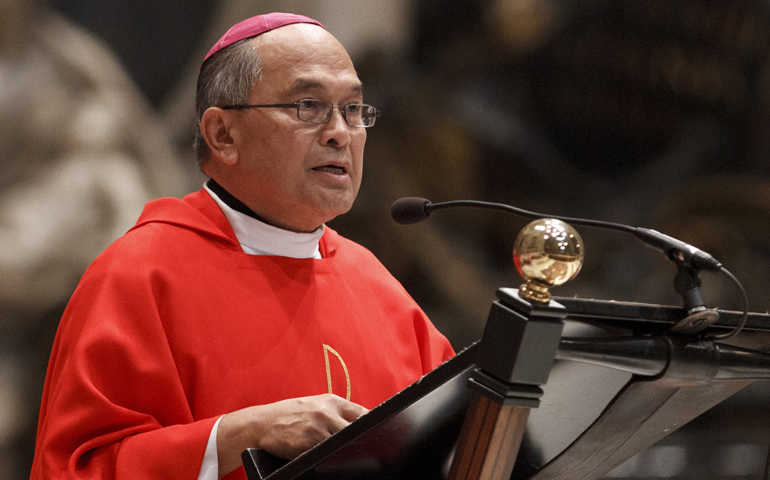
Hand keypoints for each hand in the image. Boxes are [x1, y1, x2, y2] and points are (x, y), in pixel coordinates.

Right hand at [216, 394, 367, 476]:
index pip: (364, 414)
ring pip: (343, 444)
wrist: (260, 423)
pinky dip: (330, 458)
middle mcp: (327, 412)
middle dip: (362, 441)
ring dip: (345, 451)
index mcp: (332, 401)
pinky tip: (329, 460)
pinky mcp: (307, 444)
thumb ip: (336, 413)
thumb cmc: (289, 416)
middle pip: (357, 430)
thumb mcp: (314, 406)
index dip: (373, 427)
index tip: (378, 436)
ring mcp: (318, 428)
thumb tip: (361, 424)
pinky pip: (326, 455)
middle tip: (366, 451)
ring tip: (346, 457)